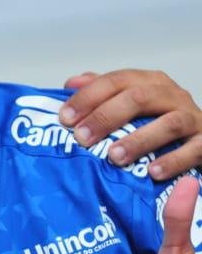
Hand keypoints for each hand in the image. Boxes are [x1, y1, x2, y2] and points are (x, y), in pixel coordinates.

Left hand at [60, 69, 201, 179]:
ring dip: (138, 140)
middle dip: (106, 117)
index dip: (88, 97)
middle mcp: (173, 95)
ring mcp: (193, 118)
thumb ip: (101, 91)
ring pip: (169, 124)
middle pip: (139, 98)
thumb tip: (70, 83)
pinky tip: (152, 172)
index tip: (64, 118)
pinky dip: (173, 161)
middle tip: (82, 138)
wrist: (201, 139)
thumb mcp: (130, 103)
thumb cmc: (157, 122)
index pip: (116, 81)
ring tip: (114, 157)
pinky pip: (194, 150)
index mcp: (149, 82)